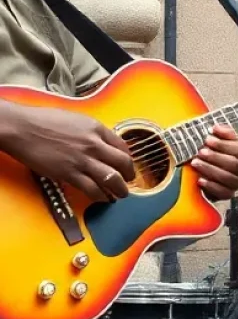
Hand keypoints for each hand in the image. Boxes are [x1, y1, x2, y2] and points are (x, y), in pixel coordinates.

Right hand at [0, 102, 134, 201]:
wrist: (25, 128)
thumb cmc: (46, 121)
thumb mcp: (78, 119)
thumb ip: (92, 132)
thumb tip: (101, 142)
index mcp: (97, 128)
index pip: (123, 145)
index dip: (128, 158)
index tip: (128, 164)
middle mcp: (94, 144)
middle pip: (122, 162)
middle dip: (130, 174)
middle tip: (130, 181)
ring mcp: (83, 160)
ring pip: (111, 178)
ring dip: (119, 189)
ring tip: (121, 194)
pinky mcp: (69, 174)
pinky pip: (91, 188)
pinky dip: (100, 196)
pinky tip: (102, 198)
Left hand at [191, 125, 237, 200]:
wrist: (219, 165)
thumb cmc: (224, 149)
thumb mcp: (226, 138)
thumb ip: (223, 132)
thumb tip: (215, 129)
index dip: (224, 145)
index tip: (209, 139)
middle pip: (235, 165)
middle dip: (215, 158)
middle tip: (201, 152)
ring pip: (228, 179)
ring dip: (210, 170)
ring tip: (196, 163)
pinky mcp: (230, 194)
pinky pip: (223, 193)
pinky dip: (211, 187)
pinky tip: (200, 180)